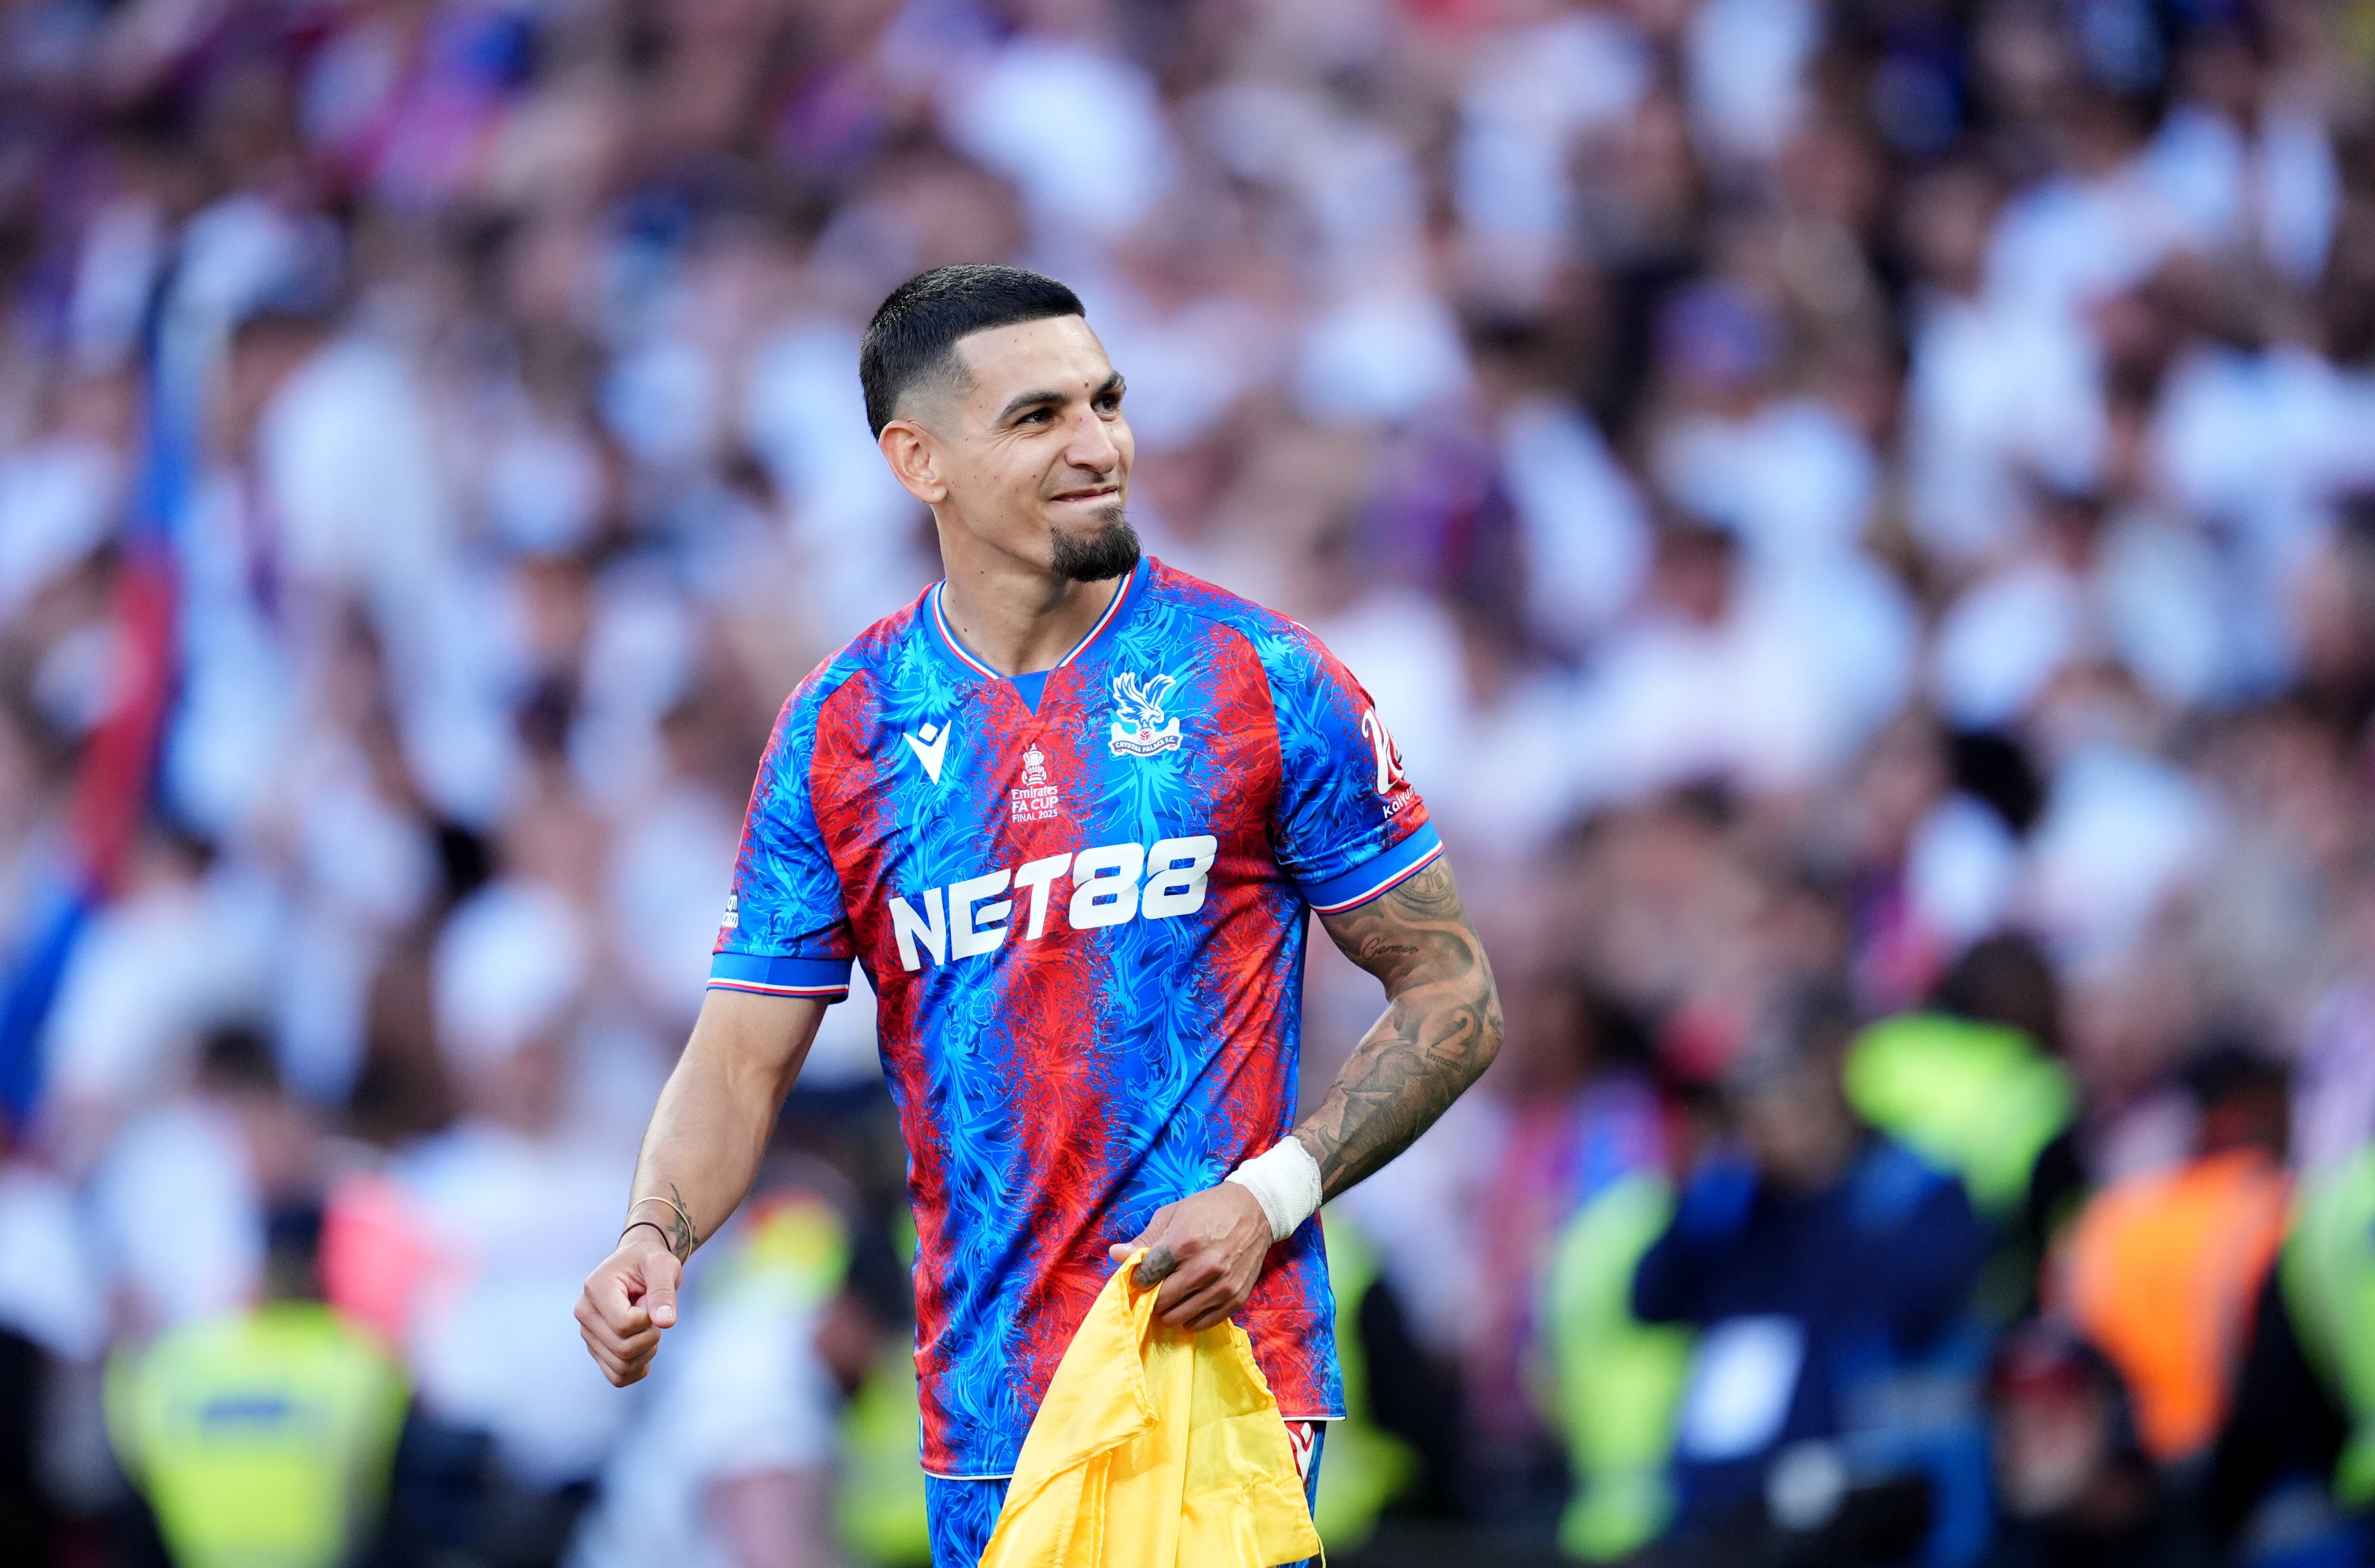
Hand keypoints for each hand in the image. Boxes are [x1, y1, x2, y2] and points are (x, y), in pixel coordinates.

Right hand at [576, 1225, 681, 1386]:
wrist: (637, 1264)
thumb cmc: (650, 1262)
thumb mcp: (663, 1266)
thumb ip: (664, 1291)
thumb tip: (665, 1322)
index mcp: (596, 1288)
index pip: (625, 1324)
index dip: (648, 1319)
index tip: (651, 1301)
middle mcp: (585, 1312)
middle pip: (623, 1349)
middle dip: (650, 1337)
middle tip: (653, 1316)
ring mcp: (588, 1333)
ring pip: (620, 1367)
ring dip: (646, 1353)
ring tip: (649, 1328)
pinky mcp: (596, 1348)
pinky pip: (616, 1377)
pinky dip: (637, 1369)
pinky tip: (645, 1349)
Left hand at [1109, 1182, 1272, 1331]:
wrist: (1254, 1212)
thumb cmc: (1207, 1209)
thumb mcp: (1171, 1215)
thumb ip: (1144, 1239)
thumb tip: (1115, 1254)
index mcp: (1183, 1243)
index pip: (1146, 1276)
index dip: (1138, 1278)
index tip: (1141, 1276)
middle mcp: (1203, 1268)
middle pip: (1160, 1302)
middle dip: (1152, 1297)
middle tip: (1155, 1287)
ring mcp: (1222, 1287)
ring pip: (1178, 1318)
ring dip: (1169, 1310)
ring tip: (1172, 1295)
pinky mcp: (1236, 1299)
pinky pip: (1202, 1324)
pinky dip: (1190, 1317)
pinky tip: (1190, 1301)